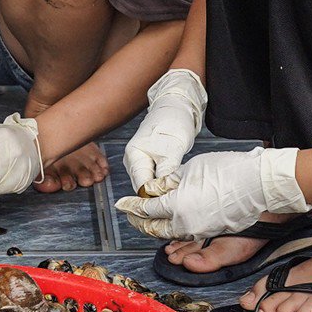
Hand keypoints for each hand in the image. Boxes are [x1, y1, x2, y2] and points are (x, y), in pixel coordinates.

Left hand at [114, 147, 308, 239]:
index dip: (132, 206)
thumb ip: (168, 183)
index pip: (146, 209)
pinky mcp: (212, 231)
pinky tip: (171, 221)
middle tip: (131, 214)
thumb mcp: (191, 170)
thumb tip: (153, 190)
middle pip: (155, 228)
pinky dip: (174, 229)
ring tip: (147, 218)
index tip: (122, 204)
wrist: (259, 184)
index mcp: (177, 205)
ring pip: (170, 233)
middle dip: (140, 221)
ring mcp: (200, 230)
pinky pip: (186, 233)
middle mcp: (186, 223)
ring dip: (156, 226)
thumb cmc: (228, 171)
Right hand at [124, 69, 206, 194]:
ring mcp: (141, 161)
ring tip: (178, 195)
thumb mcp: (172, 148)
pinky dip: (165, 183)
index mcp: (134, 155)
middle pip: (143, 188)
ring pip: (149, 184)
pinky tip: (176, 186)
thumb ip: (166, 172)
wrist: (178, 106)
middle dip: (158, 196)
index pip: (141, 186)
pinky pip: (155, 178)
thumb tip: (163, 193)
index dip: (155, 198)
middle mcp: (133, 160)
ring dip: (162, 190)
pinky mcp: (150, 161)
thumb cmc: (173, 122)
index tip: (171, 205)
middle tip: (177, 203)